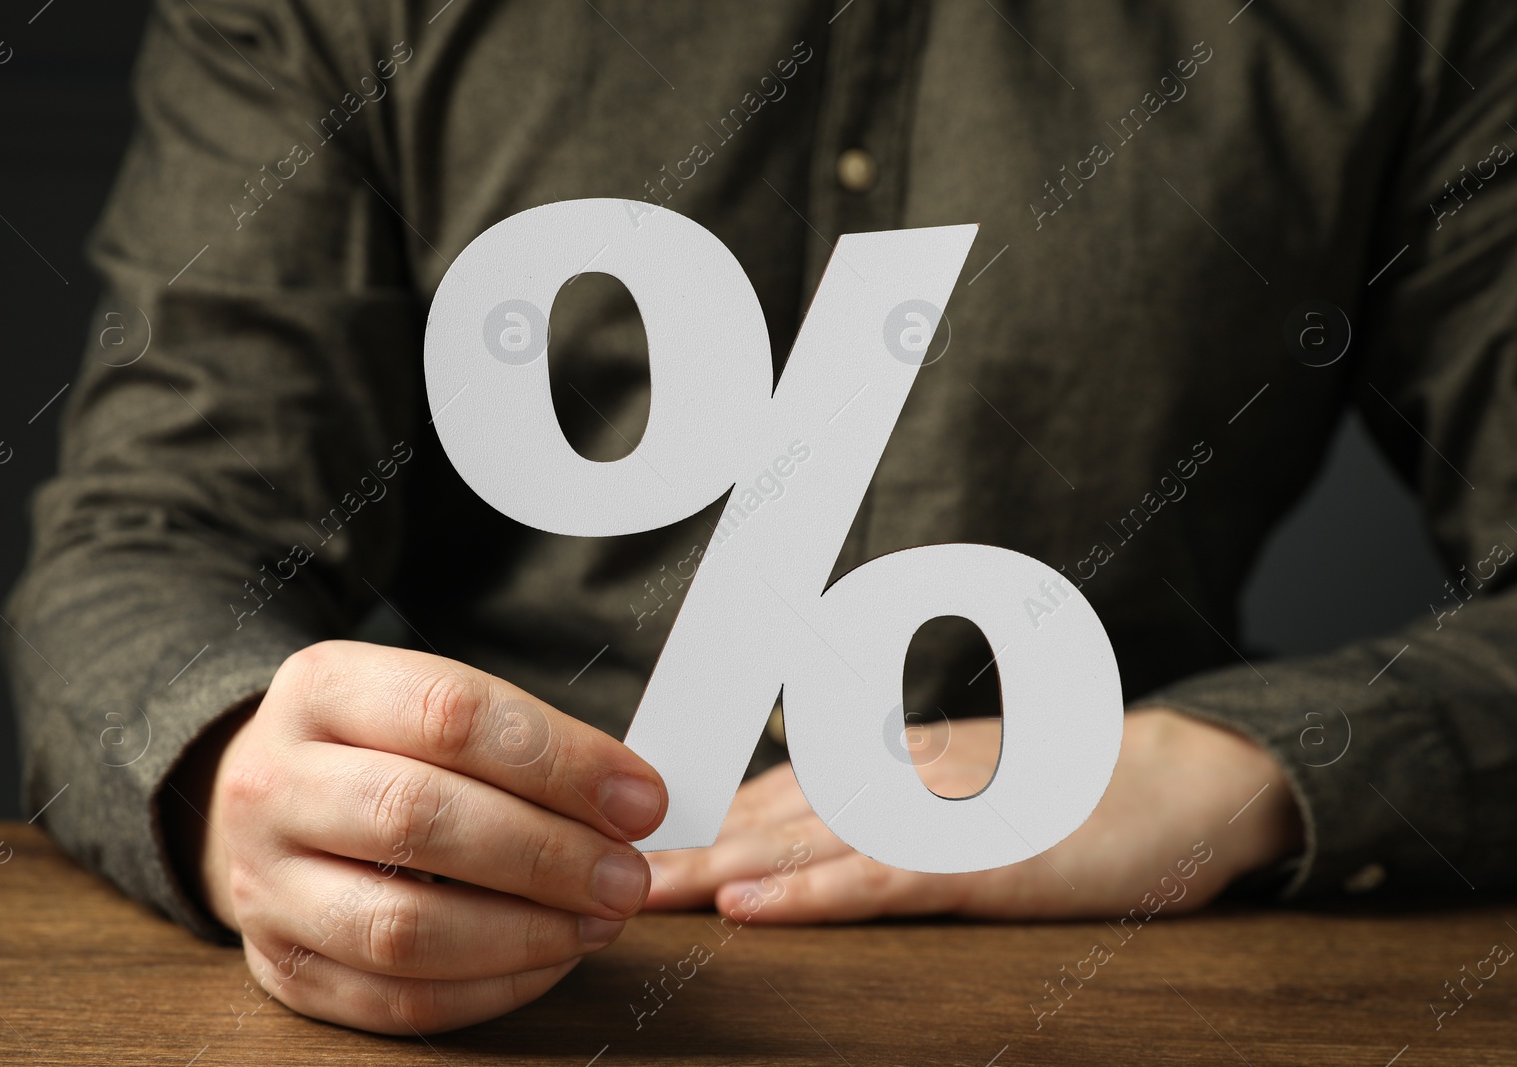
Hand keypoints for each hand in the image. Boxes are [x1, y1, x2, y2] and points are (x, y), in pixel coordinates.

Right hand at [164, 640, 667, 1033]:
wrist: (268, 797)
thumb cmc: (384, 746)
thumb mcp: (433, 703)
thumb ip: (526, 743)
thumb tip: (634, 803)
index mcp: (323, 689)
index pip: (450, 715)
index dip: (559, 761)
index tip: (641, 798)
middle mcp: (272, 783)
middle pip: (417, 819)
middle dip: (546, 854)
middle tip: (628, 876)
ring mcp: (263, 883)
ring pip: (400, 926)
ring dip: (524, 934)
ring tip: (600, 922)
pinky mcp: (279, 966)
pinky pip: (393, 999)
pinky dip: (489, 990)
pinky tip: (550, 961)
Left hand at [643, 708, 1303, 921]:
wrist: (1186, 781)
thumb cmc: (1081, 789)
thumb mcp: (971, 786)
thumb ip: (893, 798)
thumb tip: (809, 820)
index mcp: (894, 765)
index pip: (772, 795)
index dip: (698, 822)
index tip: (625, 844)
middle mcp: (897, 780)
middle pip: (764, 820)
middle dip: (678, 850)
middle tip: (592, 871)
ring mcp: (935, 819)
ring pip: (799, 847)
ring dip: (712, 872)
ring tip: (634, 893)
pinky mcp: (977, 863)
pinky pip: (875, 882)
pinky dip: (807, 896)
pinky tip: (751, 910)